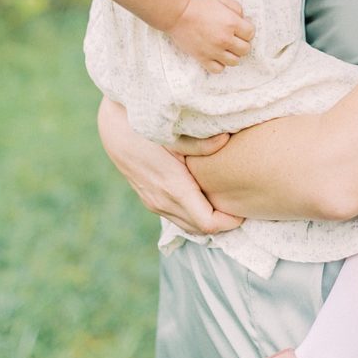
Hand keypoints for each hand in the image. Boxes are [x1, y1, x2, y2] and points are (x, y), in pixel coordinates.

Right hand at [97, 98, 242, 234]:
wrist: (113, 127)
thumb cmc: (145, 127)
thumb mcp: (173, 132)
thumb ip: (200, 142)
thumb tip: (226, 141)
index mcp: (173, 188)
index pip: (208, 223)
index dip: (230, 221)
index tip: (245, 208)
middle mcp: (163, 201)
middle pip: (200, 229)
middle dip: (223, 224)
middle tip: (242, 206)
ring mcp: (154, 202)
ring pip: (187, 225)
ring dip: (207, 220)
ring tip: (227, 203)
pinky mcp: (149, 198)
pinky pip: (176, 216)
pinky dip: (193, 214)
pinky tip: (204, 197)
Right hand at [167, 0, 254, 73]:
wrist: (176, 14)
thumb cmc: (198, 4)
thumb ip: (236, 7)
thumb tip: (243, 19)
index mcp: (231, 23)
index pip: (250, 33)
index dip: (247, 29)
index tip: (242, 27)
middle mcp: (225, 39)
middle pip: (245, 49)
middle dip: (242, 42)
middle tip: (235, 37)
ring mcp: (214, 51)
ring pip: (234, 61)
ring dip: (233, 54)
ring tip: (226, 47)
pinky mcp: (203, 58)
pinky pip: (218, 69)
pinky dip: (220, 64)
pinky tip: (217, 55)